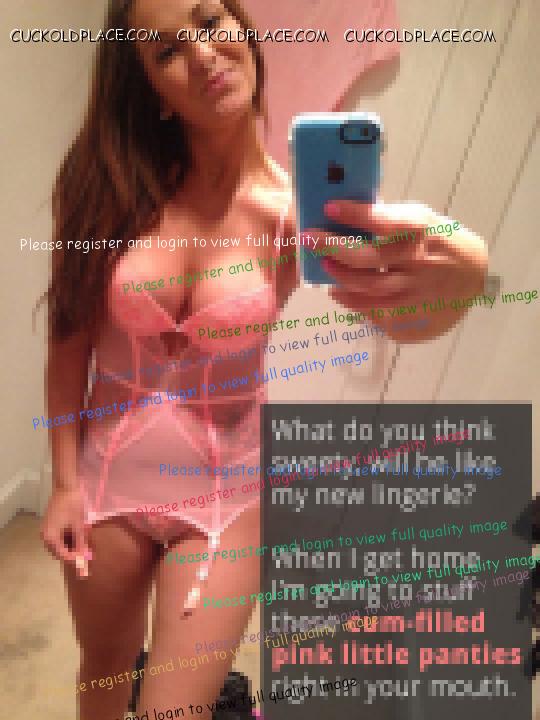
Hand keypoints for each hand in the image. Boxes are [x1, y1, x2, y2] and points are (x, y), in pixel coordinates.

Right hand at [41, 487, 91, 575]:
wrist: (67, 486)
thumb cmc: (73, 504)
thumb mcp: (79, 526)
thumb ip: (80, 543)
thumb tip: (84, 558)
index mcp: (49, 536)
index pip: (62, 555)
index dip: (74, 560)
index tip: (86, 565)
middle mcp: (45, 535)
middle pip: (59, 552)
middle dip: (74, 555)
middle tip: (87, 557)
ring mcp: (47, 530)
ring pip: (60, 546)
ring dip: (72, 548)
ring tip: (86, 549)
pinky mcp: (51, 526)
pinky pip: (60, 538)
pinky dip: (69, 540)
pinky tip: (80, 539)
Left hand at [305, 200, 487, 341]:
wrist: (474, 277)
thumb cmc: (440, 241)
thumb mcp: (423, 221)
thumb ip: (390, 219)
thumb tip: (346, 211)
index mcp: (421, 231)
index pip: (385, 220)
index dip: (355, 214)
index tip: (329, 207)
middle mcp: (418, 262)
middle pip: (368, 259)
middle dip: (333, 248)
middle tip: (309, 239)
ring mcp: (414, 292)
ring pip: (368, 289)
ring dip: (340, 278)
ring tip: (324, 268)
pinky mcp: (410, 315)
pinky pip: (374, 311)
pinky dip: (352, 302)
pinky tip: (339, 292)